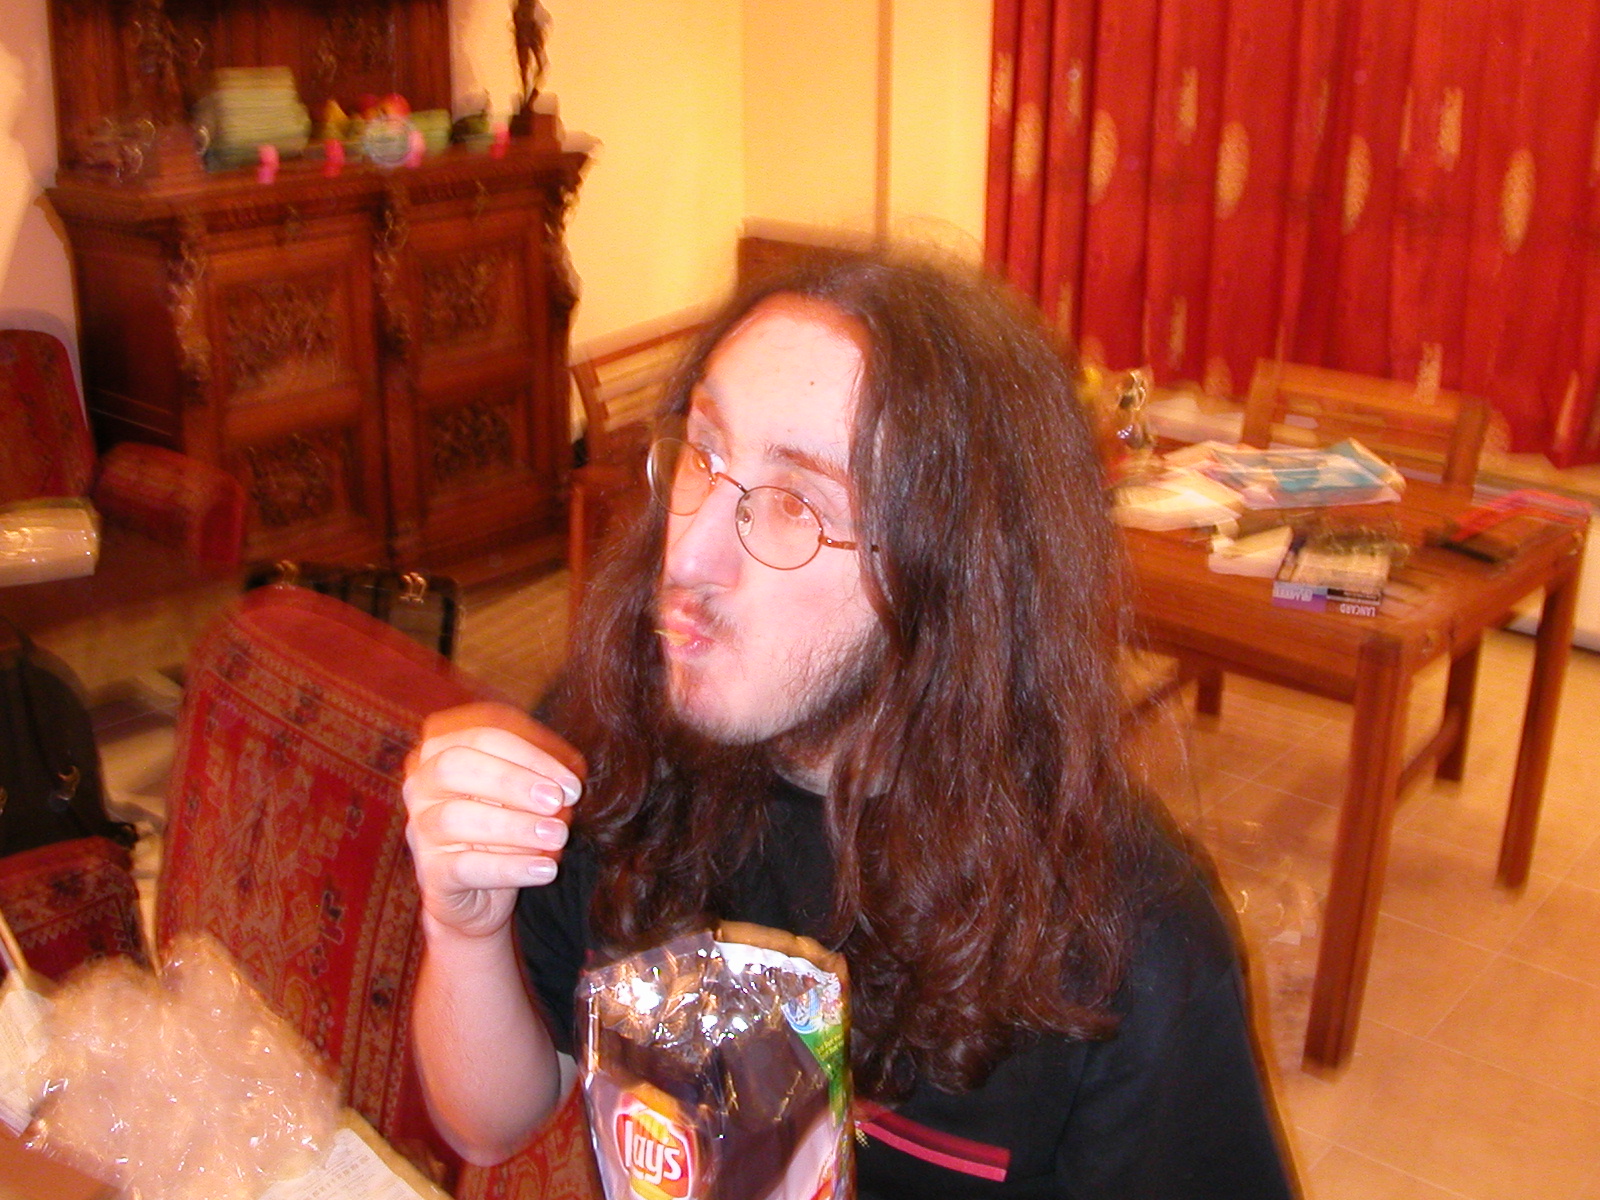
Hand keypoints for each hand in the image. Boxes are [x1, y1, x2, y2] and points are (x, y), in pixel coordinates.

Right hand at [404, 701, 584, 940]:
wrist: (478, 895)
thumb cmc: (503, 830)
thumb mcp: (524, 796)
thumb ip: (543, 778)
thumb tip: (570, 781)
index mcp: (443, 750)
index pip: (482, 736)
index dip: (529, 754)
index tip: (570, 781)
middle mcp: (421, 784)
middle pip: (456, 765)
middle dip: (512, 780)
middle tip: (557, 802)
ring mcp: (420, 829)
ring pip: (456, 817)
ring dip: (515, 825)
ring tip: (557, 836)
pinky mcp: (431, 873)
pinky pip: (465, 867)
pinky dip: (511, 867)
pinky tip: (545, 869)